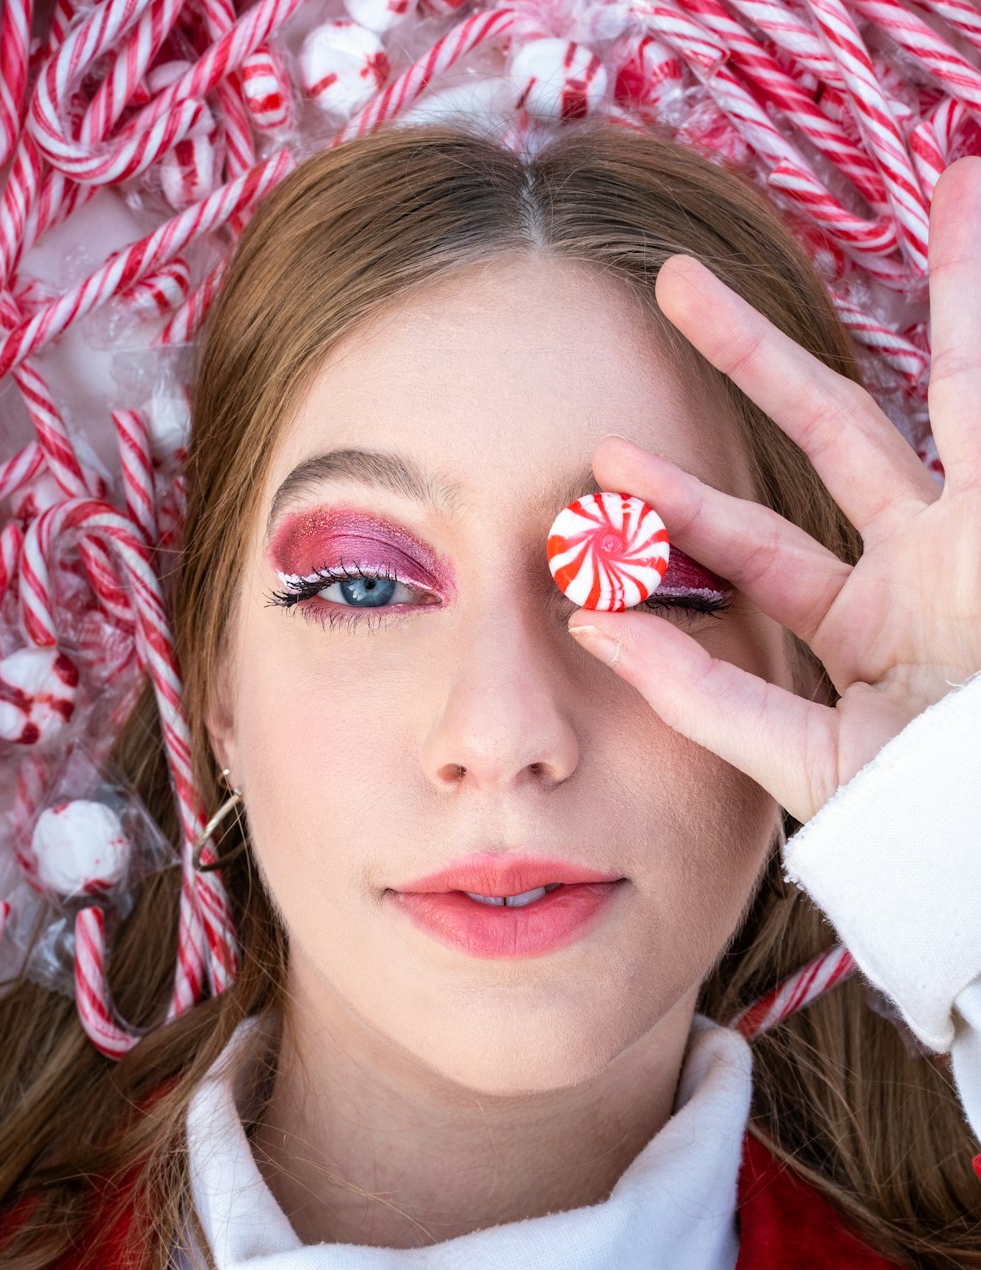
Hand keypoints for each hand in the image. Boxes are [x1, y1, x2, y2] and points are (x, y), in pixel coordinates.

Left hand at [568, 156, 980, 825]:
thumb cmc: (931, 826)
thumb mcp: (807, 757)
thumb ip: (705, 695)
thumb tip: (587, 623)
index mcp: (864, 627)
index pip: (755, 543)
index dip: (680, 500)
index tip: (602, 460)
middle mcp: (925, 567)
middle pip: (831, 432)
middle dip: (752, 357)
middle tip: (673, 283)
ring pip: (958, 390)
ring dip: (959, 292)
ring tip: (959, 181)